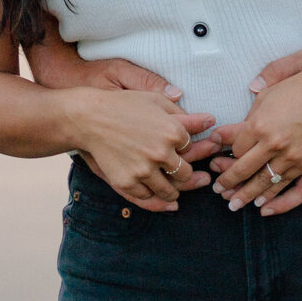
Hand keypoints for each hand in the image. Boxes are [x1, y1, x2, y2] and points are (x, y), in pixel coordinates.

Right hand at [74, 90, 216, 212]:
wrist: (90, 118)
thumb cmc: (124, 105)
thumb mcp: (155, 102)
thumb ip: (184, 114)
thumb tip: (211, 120)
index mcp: (172, 131)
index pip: (191, 149)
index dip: (188, 149)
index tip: (184, 149)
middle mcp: (161, 153)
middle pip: (186, 174)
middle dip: (187, 175)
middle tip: (190, 177)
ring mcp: (144, 170)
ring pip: (169, 191)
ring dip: (173, 191)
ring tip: (174, 190)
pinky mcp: (127, 183)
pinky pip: (147, 198)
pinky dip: (153, 199)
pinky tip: (157, 196)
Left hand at [213, 72, 301, 215]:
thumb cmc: (297, 87)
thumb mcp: (266, 94)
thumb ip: (244, 114)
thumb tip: (221, 130)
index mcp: (259, 124)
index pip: (236, 149)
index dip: (228, 154)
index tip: (221, 157)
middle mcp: (274, 143)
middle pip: (244, 170)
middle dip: (227, 182)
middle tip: (217, 191)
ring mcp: (293, 156)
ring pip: (264, 183)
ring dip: (246, 195)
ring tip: (233, 204)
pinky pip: (289, 187)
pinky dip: (275, 199)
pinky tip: (262, 207)